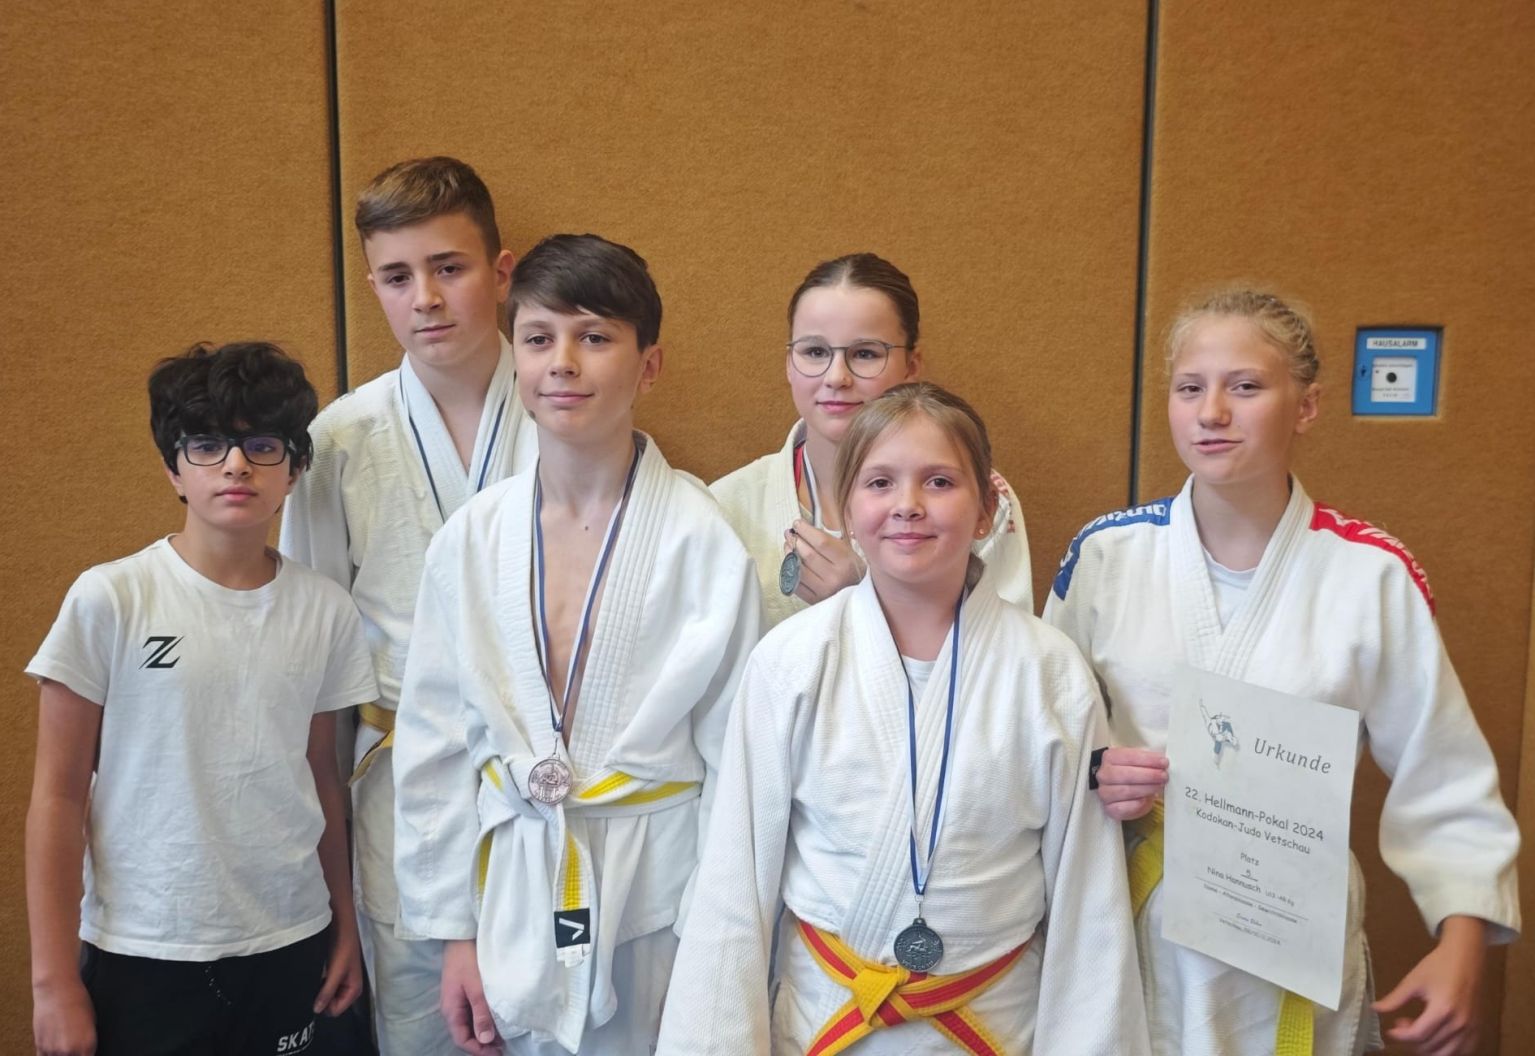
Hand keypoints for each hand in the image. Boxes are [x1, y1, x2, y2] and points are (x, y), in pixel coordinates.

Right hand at [33, 978, 95, 1055]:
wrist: (57, 990)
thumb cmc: (79, 1001)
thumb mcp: (92, 1022)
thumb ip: (87, 1041)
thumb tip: (86, 1051)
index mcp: (87, 1045)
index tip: (85, 1053)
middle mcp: (70, 1051)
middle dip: (74, 1055)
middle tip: (73, 1048)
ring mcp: (53, 1050)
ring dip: (60, 1055)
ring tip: (63, 1044)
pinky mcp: (39, 1045)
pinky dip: (48, 1054)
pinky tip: (53, 1047)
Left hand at [312, 922, 363, 1016]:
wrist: (341, 926)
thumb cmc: (343, 947)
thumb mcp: (336, 971)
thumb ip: (327, 992)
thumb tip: (316, 1011)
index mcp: (354, 990)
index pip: (335, 1011)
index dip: (325, 1005)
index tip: (315, 994)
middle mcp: (349, 988)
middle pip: (331, 1005)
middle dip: (322, 997)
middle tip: (315, 984)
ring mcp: (342, 982)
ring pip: (327, 996)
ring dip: (319, 989)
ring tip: (315, 977)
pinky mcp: (335, 974)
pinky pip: (325, 986)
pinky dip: (319, 983)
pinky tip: (316, 974)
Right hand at [442, 939, 500, 1054]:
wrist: (462, 935)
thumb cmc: (469, 960)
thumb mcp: (477, 989)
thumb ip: (481, 1014)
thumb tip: (485, 1040)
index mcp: (451, 1010)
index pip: (462, 1039)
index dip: (478, 1050)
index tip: (496, 1054)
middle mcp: (453, 1008)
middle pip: (466, 1033)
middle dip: (483, 1043)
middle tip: (503, 1048)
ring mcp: (458, 999)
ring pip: (470, 1023)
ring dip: (485, 1031)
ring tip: (503, 1037)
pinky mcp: (465, 990)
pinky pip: (473, 1011)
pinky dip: (484, 1019)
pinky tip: (497, 1019)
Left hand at [786, 520, 863, 604]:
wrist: (859, 596)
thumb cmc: (852, 571)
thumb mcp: (849, 552)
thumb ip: (829, 540)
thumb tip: (805, 528)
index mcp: (845, 562)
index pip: (821, 542)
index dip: (806, 531)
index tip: (798, 524)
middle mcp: (834, 577)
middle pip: (808, 554)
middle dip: (795, 540)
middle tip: (790, 533)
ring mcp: (823, 590)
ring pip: (798, 568)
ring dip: (789, 554)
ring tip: (788, 545)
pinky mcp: (814, 600)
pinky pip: (795, 583)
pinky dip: (789, 571)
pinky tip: (789, 562)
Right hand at [1094, 747, 1167, 820]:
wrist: (1124, 792)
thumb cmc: (1133, 773)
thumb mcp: (1139, 762)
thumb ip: (1148, 760)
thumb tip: (1162, 762)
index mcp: (1110, 757)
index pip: (1128, 757)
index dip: (1148, 760)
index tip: (1163, 762)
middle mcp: (1104, 774)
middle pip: (1126, 774)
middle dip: (1149, 775)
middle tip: (1164, 776)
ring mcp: (1105, 792)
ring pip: (1126, 791)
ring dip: (1147, 788)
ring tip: (1159, 786)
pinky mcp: (1110, 808)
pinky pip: (1125, 807)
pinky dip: (1139, 803)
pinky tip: (1148, 798)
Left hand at [1373, 916, 1486, 1055]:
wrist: (1466, 957)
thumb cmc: (1438, 966)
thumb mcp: (1413, 981)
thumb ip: (1395, 999)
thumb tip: (1375, 1009)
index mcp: (1442, 1009)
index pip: (1418, 1034)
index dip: (1401, 1036)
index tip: (1390, 1030)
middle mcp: (1459, 1023)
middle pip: (1431, 1046)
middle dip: (1412, 1040)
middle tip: (1403, 1023)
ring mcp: (1471, 1028)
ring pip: (1448, 1054)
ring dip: (1428, 1048)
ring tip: (1417, 1031)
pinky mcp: (1478, 1028)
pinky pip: (1464, 1050)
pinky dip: (1448, 1050)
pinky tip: (1436, 1038)